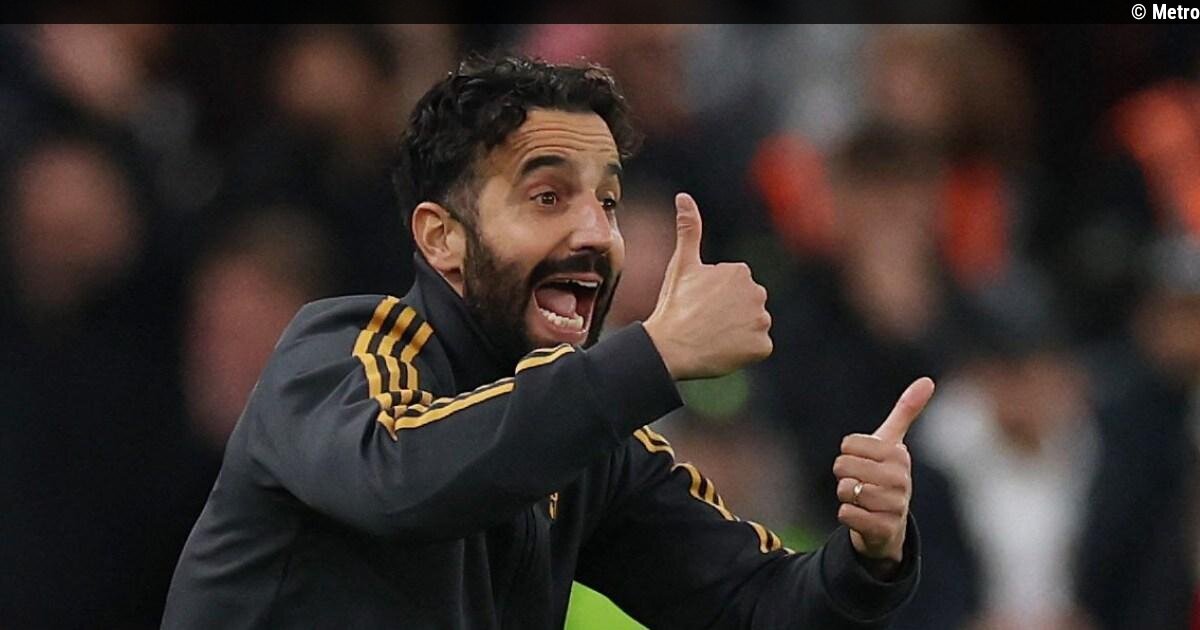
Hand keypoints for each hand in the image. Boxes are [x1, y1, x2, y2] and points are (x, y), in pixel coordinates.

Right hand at [643, 193, 771, 379]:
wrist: (670, 346)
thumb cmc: (674, 305)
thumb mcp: (681, 265)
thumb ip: (689, 229)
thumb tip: (683, 196)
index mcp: (741, 272)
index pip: (733, 287)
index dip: (713, 298)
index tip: (698, 305)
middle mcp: (758, 293)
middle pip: (746, 306)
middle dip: (729, 314)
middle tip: (704, 322)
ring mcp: (762, 321)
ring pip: (753, 326)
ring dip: (737, 332)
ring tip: (712, 336)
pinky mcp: (762, 346)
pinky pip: (757, 348)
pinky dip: (743, 351)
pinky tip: (723, 350)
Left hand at [833, 377, 934, 566]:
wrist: (890, 524)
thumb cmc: (887, 475)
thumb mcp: (894, 442)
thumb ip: (906, 411)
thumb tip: (928, 380)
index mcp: (899, 455)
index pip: (848, 444)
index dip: (848, 453)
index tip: (864, 460)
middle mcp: (900, 480)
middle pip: (843, 466)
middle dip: (844, 474)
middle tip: (861, 481)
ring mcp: (894, 506)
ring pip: (845, 490)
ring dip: (846, 495)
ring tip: (862, 498)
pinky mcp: (884, 529)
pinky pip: (846, 514)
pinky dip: (846, 514)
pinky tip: (860, 515)